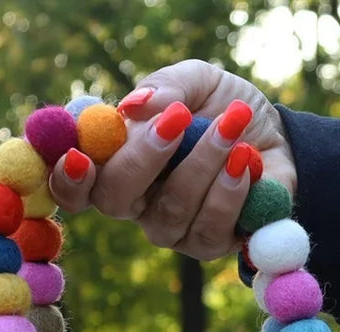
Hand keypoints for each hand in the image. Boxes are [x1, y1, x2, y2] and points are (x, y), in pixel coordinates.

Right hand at [50, 61, 296, 261]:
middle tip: (180, 118)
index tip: (79, 156)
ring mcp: (173, 230)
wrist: (272, 133)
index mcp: (114, 164)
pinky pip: (213, 228)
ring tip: (233, 125)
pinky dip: (232, 189)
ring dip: (203, 162)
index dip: (67, 179)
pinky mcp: (211, 244)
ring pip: (171, 210)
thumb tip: (134, 108)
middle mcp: (136, 204)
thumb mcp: (194, 80)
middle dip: (145, 157)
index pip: (73, 187)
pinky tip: (247, 159)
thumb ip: (164, 89)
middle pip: (115, 199)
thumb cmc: (220, 106)